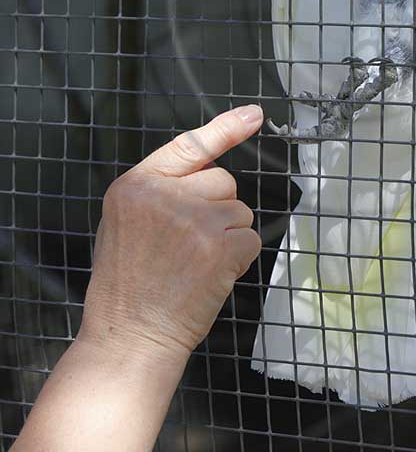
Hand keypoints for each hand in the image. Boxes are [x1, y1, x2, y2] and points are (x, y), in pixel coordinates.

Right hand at [79, 106, 262, 365]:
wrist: (130, 336)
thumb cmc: (129, 285)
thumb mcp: (126, 223)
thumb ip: (161, 192)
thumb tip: (209, 169)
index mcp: (136, 184)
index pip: (189, 145)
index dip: (226, 128)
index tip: (254, 115)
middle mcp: (164, 195)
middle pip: (223, 181)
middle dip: (217, 209)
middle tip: (189, 245)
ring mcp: (193, 220)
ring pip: (239, 212)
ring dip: (228, 237)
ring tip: (194, 265)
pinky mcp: (218, 248)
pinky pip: (249, 240)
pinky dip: (238, 260)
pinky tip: (210, 277)